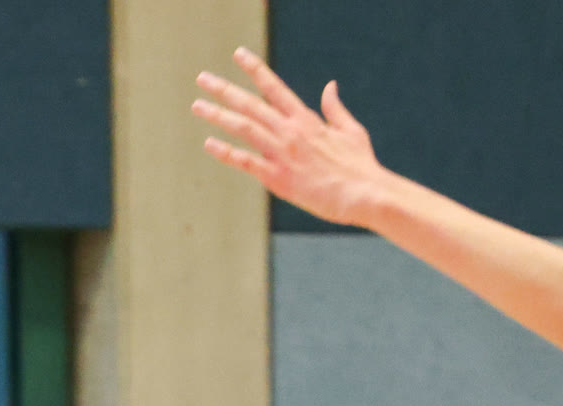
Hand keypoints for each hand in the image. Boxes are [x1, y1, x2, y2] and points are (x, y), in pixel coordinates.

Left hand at [192, 47, 385, 226]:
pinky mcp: (279, 178)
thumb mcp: (351, 130)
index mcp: (306, 119)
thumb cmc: (362, 166)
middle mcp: (290, 132)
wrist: (364, 194)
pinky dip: (226, 152)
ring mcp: (282, 154)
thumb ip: (334, 108)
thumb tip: (330, 86)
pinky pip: (246, 161)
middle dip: (224, 89)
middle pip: (250, 104)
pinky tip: (210, 143)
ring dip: (218, 115)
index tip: (238, 54)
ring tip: (198, 105)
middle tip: (203, 79)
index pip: (274, 87)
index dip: (255, 69)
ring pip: (243, 127)